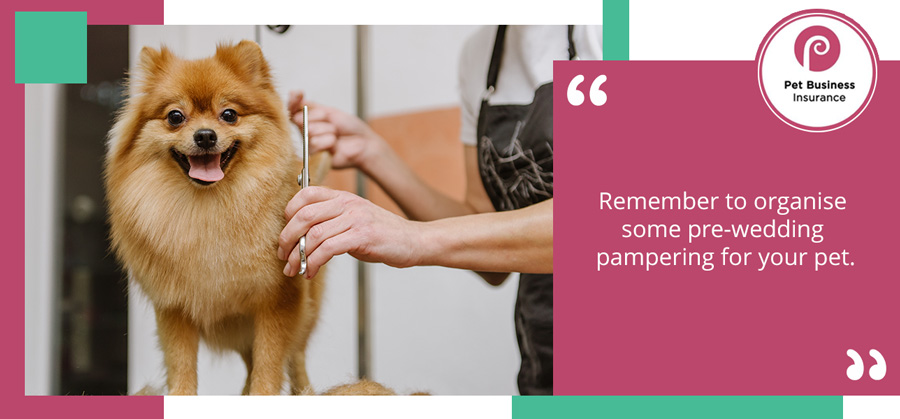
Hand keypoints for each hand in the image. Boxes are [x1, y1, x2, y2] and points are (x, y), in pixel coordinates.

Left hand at [277, 186, 422, 277]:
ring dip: (299, 255)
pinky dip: (314, 262)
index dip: (288, 213)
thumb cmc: (383, 234)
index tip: (285, 234)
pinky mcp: (363, 236)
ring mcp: (356, 218)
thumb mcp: (354, 219)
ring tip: (294, 269)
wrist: (414, 241)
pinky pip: (328, 248)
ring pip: (314, 234)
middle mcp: (348, 203)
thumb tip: (301, 236)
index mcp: (343, 197)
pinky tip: (311, 272)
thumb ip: (331, 220)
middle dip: (287, 238)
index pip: (305, 194)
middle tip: (283, 255)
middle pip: (304, 215)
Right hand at [288, 91, 382, 169]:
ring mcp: (309, 144)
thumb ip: (311, 106)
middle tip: (333, 123)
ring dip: (327, 130)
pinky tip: (335, 144)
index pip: (291, 109)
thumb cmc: (349, 127)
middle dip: (320, 117)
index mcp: (308, 119)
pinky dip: (328, 141)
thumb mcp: (330, 111)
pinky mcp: (314, 157)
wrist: (364, 142)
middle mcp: (305, 132)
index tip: (297, 94)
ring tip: (336, 135)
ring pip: (309, 131)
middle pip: (300, 119)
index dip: (292, 101)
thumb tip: (293, 94)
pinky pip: (315, 144)